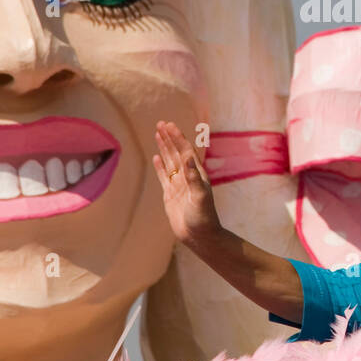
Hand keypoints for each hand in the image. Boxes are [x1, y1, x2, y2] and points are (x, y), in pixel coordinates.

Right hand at [152, 120, 220, 243]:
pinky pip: (164, 176)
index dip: (177, 137)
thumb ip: (193, 178)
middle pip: (176, 152)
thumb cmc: (203, 218)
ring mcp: (179, 185)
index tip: (168, 125)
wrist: (200, 237)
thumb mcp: (200, 197)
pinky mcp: (171, 195)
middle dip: (169, 138)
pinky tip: (156, 157)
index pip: (185, 150)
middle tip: (160, 123)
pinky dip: (160, 166)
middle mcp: (188, 177)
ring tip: (157, 134)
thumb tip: (187, 157)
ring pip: (170, 162)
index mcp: (197, 174)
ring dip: (164, 148)